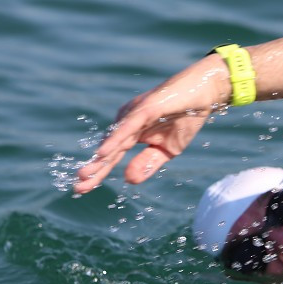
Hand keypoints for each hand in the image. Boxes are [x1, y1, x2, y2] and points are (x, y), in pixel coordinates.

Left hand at [74, 61, 222, 193]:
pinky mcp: (146, 107)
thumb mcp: (167, 150)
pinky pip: (128, 126)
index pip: (112, 156)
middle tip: (78, 187)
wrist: (205, 94)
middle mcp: (128, 121)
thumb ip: (147, 164)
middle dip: (94, 169)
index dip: (99, 172)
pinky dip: (115, 140)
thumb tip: (127, 180)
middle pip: (109, 149)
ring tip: (85, 174)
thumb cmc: (185, 118)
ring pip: (115, 139)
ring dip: (101, 157)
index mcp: (131, 132)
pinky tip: (103, 153)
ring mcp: (135, 113)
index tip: (82, 189)